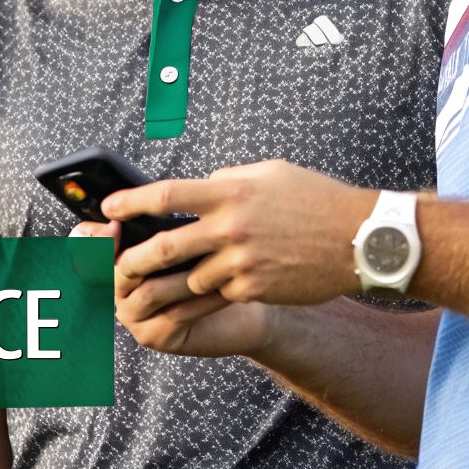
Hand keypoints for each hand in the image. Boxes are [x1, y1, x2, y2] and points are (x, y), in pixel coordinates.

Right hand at [75, 219, 275, 357]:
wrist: (237, 306)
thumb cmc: (212, 263)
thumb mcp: (188, 232)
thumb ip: (165, 217)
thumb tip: (161, 194)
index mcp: (116, 255)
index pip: (84, 244)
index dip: (91, 236)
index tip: (115, 224)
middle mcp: (117, 287)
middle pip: (117, 267)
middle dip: (150, 253)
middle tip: (174, 238)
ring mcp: (132, 315)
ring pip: (149, 291)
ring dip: (182, 275)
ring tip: (211, 259)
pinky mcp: (153, 337)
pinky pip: (173, 315)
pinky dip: (199, 299)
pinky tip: (222, 286)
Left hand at [102, 159, 378, 305]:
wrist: (359, 239)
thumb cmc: (316, 199)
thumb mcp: (270, 174)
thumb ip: (231, 180)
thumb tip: (204, 185)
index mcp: (230, 192)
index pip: (166, 196)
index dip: (131, 202)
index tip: (109, 208)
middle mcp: (231, 228)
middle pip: (166, 246)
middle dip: (135, 257)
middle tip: (120, 263)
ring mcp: (241, 263)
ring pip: (190, 279)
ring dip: (180, 280)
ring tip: (167, 280)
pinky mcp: (254, 290)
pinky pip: (220, 294)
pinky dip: (214, 291)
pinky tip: (217, 287)